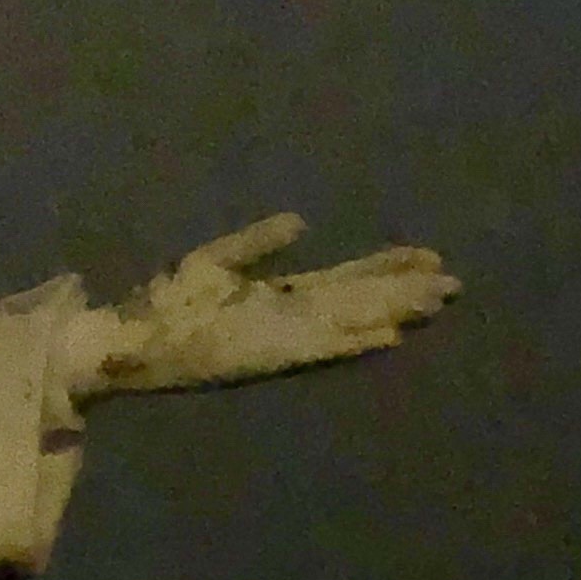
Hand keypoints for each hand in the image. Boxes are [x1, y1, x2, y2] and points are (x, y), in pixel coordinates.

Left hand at [71, 217, 456, 397]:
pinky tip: (386, 337)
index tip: (430, 256)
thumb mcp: (215, 261)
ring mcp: (280, 338)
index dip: (387, 268)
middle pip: (359, 300)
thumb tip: (304, 222)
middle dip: (405, 292)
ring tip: (434, 305)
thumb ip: (259, 243)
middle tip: (456, 284)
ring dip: (392, 314)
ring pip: (349, 322)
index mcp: (279, 295)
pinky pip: (318, 348)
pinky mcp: (265, 358)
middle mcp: (288, 317)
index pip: (345, 278)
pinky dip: (352, 342)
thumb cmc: (164, 302)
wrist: (125, 338)